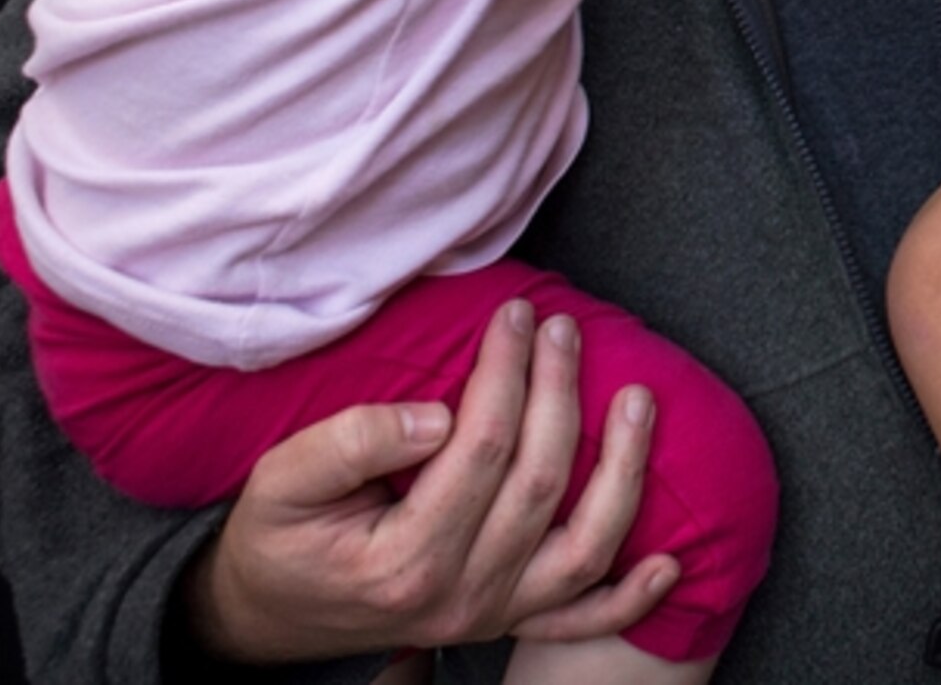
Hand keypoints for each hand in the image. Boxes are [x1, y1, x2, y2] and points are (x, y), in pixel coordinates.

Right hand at [185, 301, 672, 662]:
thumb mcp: (280, 482)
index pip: (480, 449)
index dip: (506, 375)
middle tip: (562, 329)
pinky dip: (631, 598)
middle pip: (538, 484)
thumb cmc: (278, 539)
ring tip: (641, 400)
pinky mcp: (505, 623)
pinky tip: (670, 562)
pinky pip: (582, 619)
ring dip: (624, 473)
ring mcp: (490, 616)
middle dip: (558, 394)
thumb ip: (351, 444)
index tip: (514, 318)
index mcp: (403, 561)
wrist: (270, 616)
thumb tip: (435, 415)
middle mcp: (459, 597)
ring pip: (583, 548)